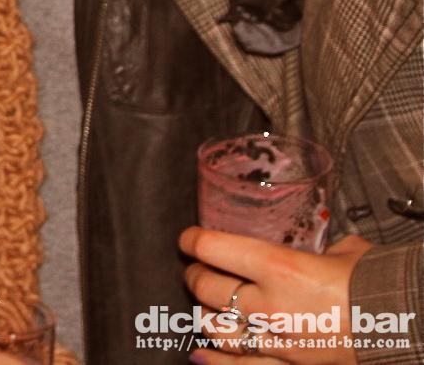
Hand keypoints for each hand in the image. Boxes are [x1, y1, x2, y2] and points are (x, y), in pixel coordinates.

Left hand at [181, 226, 371, 364]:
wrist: (405, 325)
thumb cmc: (378, 285)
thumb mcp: (345, 251)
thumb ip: (320, 248)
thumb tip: (318, 243)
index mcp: (279, 267)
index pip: (212, 248)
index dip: (193, 241)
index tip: (189, 239)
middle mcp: (269, 304)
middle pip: (206, 287)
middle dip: (196, 275)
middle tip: (199, 269)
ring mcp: (276, 340)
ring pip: (215, 327)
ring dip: (206, 313)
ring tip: (208, 304)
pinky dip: (215, 362)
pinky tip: (200, 355)